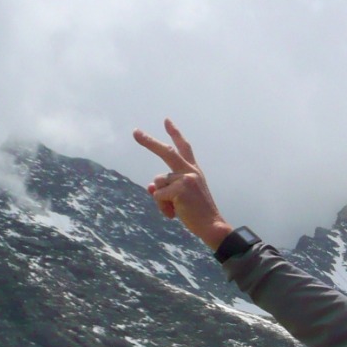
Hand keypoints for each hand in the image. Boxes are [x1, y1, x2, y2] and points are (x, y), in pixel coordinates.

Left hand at [133, 119, 232, 249]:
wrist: (211, 225)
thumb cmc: (197, 213)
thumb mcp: (181, 197)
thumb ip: (166, 188)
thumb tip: (150, 187)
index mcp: (194, 171)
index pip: (184, 148)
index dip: (175, 134)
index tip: (166, 121)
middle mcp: (190, 171)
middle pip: (167, 152)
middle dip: (149, 142)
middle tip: (135, 132)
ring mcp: (186, 178)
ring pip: (158, 183)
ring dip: (161, 199)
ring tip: (175, 209)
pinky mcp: (180, 189)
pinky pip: (158, 195)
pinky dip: (163, 207)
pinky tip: (175, 213)